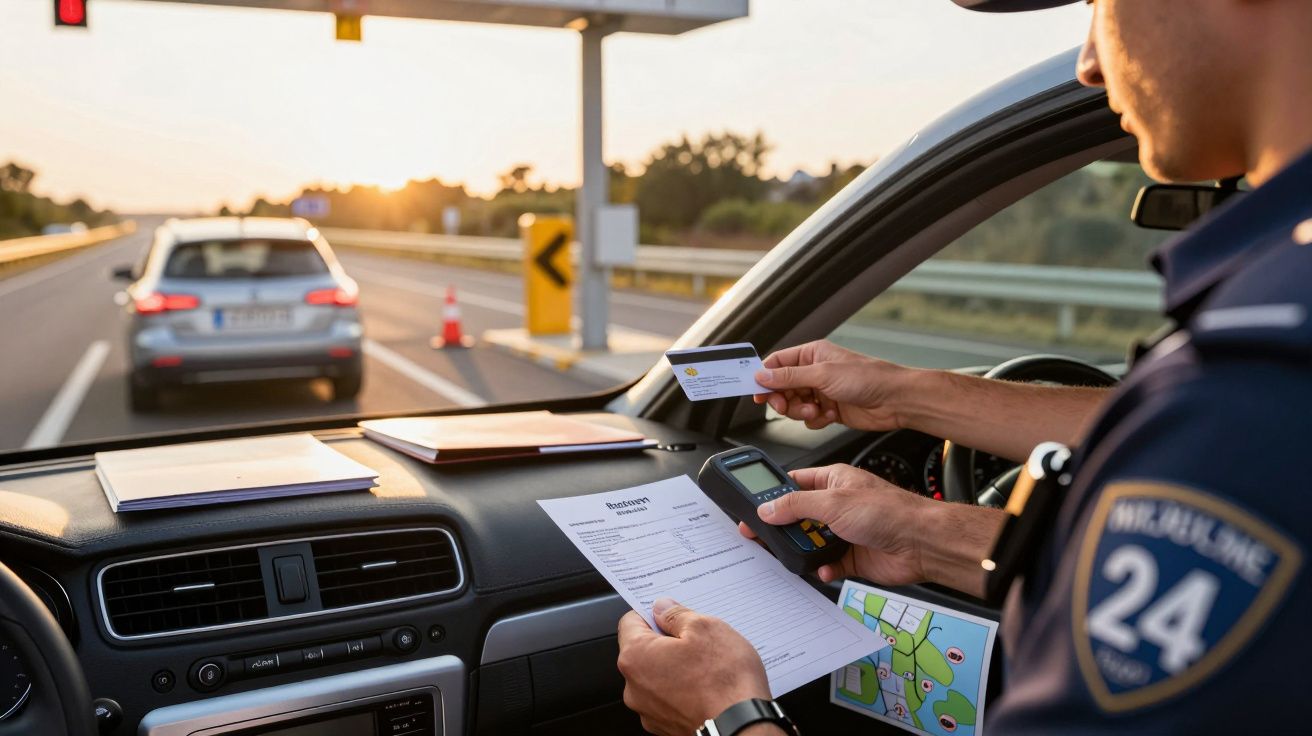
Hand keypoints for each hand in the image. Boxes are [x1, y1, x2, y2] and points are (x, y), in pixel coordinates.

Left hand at [617, 598, 770, 735]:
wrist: (742, 728)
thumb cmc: (724, 682)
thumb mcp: (704, 628)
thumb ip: (676, 614)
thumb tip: (662, 608)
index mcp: (636, 657)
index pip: (630, 622)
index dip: (653, 613)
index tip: (671, 613)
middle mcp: (634, 688)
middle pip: (644, 651)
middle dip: (667, 642)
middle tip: (697, 640)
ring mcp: (649, 711)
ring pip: (658, 676)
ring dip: (676, 667)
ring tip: (707, 666)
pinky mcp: (666, 726)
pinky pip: (669, 698)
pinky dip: (683, 690)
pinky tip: (707, 686)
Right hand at [741, 463, 933, 584]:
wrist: (922, 544)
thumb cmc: (890, 511)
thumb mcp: (833, 502)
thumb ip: (796, 505)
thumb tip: (768, 508)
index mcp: (832, 482)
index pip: (793, 484)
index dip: (771, 496)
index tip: (752, 508)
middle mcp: (837, 506)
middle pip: (797, 517)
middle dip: (783, 529)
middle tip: (764, 537)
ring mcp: (843, 532)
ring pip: (809, 543)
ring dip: (804, 551)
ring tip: (800, 553)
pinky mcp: (851, 557)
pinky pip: (826, 565)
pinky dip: (823, 569)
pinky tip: (826, 568)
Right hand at [753, 340, 919, 430]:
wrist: (895, 400)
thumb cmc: (868, 378)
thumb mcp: (823, 375)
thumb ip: (789, 377)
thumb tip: (763, 376)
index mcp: (812, 354)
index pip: (777, 364)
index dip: (764, 378)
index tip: (757, 393)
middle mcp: (815, 372)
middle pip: (782, 388)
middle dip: (783, 400)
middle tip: (785, 406)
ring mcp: (822, 391)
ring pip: (794, 405)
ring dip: (801, 412)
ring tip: (816, 411)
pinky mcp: (829, 409)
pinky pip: (809, 418)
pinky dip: (815, 420)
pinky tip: (829, 416)